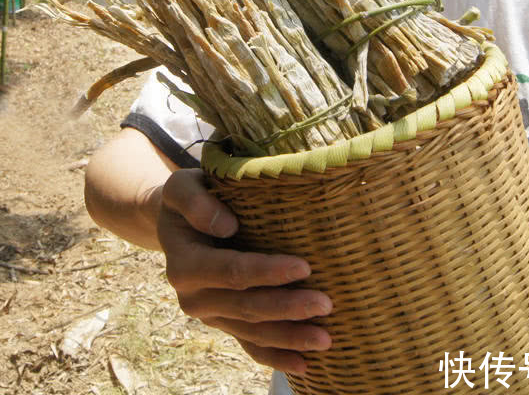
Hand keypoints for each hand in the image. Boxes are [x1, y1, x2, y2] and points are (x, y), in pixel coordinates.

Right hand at [157, 168, 332, 374]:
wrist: (178, 221)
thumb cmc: (191, 195)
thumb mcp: (182, 187)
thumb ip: (195, 201)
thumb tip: (226, 225)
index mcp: (185, 265)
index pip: (233, 271)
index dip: (268, 271)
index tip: (304, 266)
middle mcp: (195, 297)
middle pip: (248, 307)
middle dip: (288, 309)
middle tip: (327, 304)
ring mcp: (211, 314)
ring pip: (253, 332)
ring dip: (289, 338)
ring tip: (325, 340)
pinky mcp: (224, 321)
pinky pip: (250, 344)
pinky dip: (276, 356)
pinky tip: (304, 366)